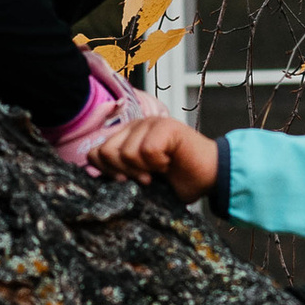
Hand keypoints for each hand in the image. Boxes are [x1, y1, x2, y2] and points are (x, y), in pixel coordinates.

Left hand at [90, 109, 222, 199]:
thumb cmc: (177, 180)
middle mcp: (134, 126)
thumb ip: (119, 175)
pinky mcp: (165, 125)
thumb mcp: (141, 180)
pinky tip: (170, 161)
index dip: (108, 172)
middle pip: (105, 152)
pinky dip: (159, 163)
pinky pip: (147, 150)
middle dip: (125, 172)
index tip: (129, 180)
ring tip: (161, 168)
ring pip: (126, 152)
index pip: (94, 153)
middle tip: (147, 177)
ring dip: (145, 169)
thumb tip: (95, 177)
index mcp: (124, 138)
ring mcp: (149, 123)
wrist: (209, 178)